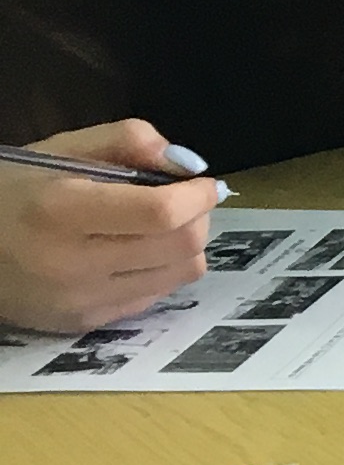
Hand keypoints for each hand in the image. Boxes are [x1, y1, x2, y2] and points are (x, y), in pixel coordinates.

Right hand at [0, 123, 219, 336]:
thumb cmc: (13, 189)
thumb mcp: (59, 149)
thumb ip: (126, 140)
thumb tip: (186, 164)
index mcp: (60, 210)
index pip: (160, 213)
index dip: (196, 196)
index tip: (203, 183)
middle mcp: (70, 262)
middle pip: (180, 246)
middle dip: (198, 218)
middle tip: (187, 201)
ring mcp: (79, 300)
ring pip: (180, 275)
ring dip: (187, 246)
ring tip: (164, 226)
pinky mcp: (83, 323)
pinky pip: (154, 297)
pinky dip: (162, 271)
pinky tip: (136, 252)